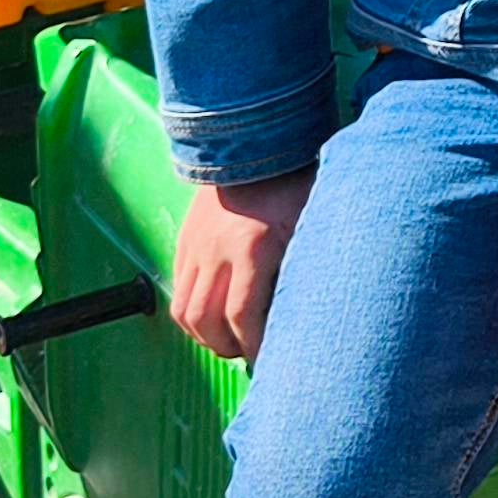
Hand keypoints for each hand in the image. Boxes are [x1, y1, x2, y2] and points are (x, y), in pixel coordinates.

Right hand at [171, 169, 314, 360]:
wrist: (253, 139)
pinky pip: (179, 286)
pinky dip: (192, 309)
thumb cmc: (294, 181)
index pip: (242, 317)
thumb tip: (318, 307)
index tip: (268, 358)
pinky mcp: (185, 238)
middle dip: (225, 347)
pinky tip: (213, 312)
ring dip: (203, 334)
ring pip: (184, 309)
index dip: (253, 346)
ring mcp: (195, 245)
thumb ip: (307, 263)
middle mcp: (217, 251)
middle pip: (206, 322)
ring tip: (227, 338)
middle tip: (247, 352)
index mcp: (252, 249)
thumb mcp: (311, 221)